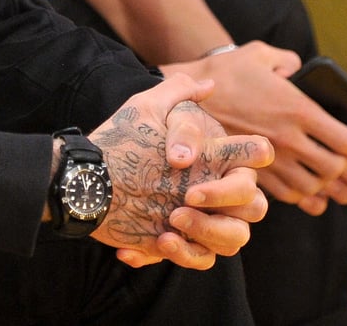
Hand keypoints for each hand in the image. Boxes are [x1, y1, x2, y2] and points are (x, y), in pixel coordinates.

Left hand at [87, 73, 272, 270]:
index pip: (254, 158)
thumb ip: (177, 93)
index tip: (206, 173)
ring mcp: (205, 218)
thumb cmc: (124, 138)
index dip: (245, 165)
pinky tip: (148, 244)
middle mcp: (219, 189)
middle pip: (253, 206)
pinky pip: (200, 259)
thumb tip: (208, 87)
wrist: (92, 176)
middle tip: (184, 200)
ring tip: (168, 228)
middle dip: (222, 204)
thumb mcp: (146, 109)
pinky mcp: (186, 243)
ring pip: (233, 238)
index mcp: (219, 156)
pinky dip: (180, 255)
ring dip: (205, 234)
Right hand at [162, 42, 346, 214]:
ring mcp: (270, 159)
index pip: (346, 139)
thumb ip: (288, 60)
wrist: (186, 98)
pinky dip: (305, 195)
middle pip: (335, 167)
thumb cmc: (226, 72)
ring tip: (334, 176)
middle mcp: (287, 138)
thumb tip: (300, 69)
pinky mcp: (254, 172)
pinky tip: (309, 187)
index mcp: (297, 108)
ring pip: (315, 185)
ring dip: (330, 184)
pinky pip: (289, 195)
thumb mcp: (261, 54)